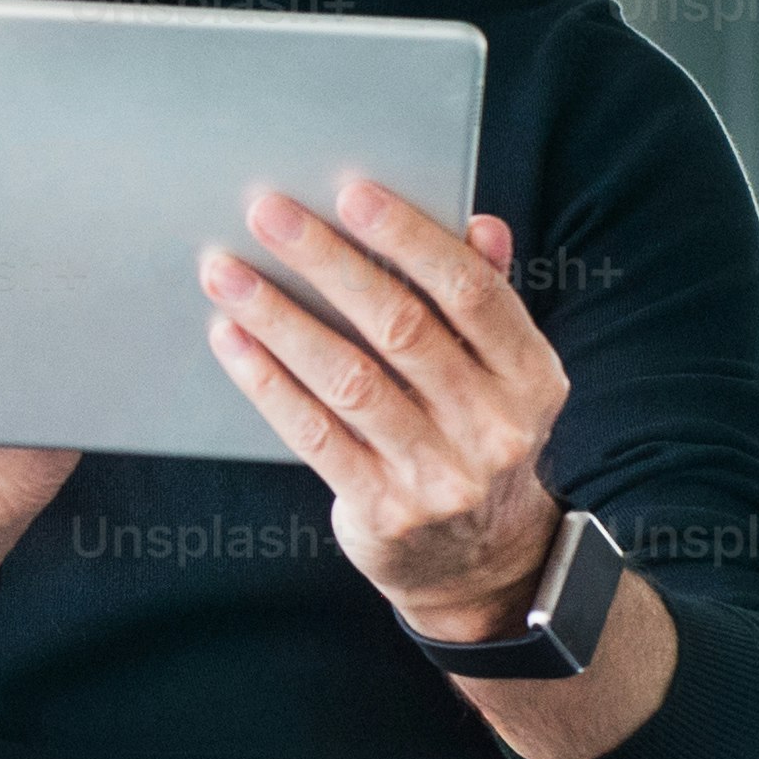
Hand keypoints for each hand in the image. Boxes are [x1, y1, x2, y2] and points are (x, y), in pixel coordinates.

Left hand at [197, 182, 569, 641]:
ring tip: (226, 272)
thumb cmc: (476, 436)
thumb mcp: (505, 375)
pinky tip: (232, 339)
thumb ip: (489, 298)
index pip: (472, 293)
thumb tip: (481, 222)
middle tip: (268, 214)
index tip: (350, 193)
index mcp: (532, 378)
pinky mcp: (385, 512)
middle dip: (327, 263)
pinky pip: (314, 434)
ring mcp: (439, 476)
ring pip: (347, 379)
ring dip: (279, 317)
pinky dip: (267, 382)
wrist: (478, 565)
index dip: (411, 238)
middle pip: (401, 329)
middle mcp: (494, 428)